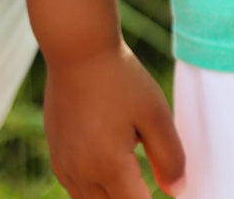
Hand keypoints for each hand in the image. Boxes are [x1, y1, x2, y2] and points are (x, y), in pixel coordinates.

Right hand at [43, 41, 185, 198]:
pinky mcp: (56, 155)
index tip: (163, 189)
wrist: (78, 49)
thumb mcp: (155, 113)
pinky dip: (93, 187)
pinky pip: (75, 188)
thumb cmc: (121, 77)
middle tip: (147, 181)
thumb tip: (177, 191)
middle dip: (133, 198)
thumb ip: (169, 156)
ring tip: (131, 174)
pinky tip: (108, 165)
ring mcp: (64, 165)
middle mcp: (81, 173)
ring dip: (112, 196)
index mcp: (109, 166)